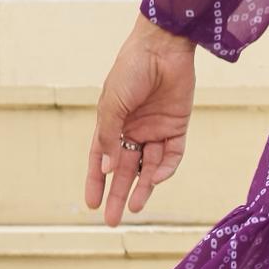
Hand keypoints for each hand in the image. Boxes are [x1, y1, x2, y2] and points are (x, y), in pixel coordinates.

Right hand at [87, 23, 197, 229]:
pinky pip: (172, 154)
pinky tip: (157, 178)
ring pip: (149, 167)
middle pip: (125, 170)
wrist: (163, 47)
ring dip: (143, 187)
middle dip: (118, 195)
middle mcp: (132, 130)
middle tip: (112, 221)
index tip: (91, 205)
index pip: (101, 160)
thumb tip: (109, 169)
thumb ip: (110, 136)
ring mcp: (155, 129)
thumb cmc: (131, 71)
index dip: (95, 182)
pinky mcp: (177, 126)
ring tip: (136, 209)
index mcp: (111, 124)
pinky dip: (165, 168)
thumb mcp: (113, 104)